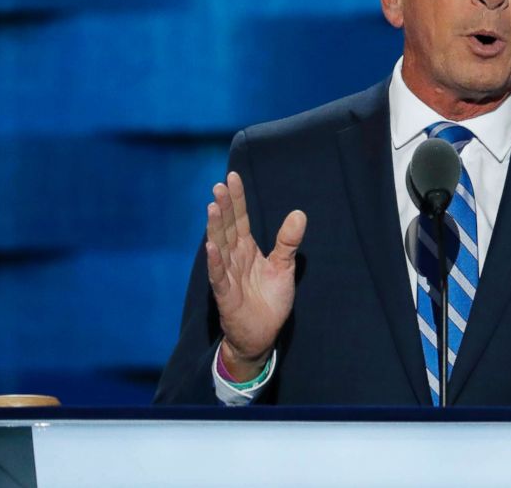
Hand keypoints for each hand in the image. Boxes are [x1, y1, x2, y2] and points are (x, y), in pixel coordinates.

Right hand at [206, 171, 305, 381]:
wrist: (262, 334)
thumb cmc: (269, 300)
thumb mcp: (283, 267)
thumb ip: (288, 241)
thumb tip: (299, 213)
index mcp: (246, 249)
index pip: (240, 219)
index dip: (237, 199)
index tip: (232, 177)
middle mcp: (234, 258)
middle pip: (228, 228)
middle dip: (224, 207)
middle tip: (219, 186)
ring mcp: (228, 276)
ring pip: (220, 247)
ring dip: (216, 228)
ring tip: (212, 208)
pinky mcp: (226, 296)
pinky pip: (219, 277)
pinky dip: (215, 263)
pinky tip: (211, 247)